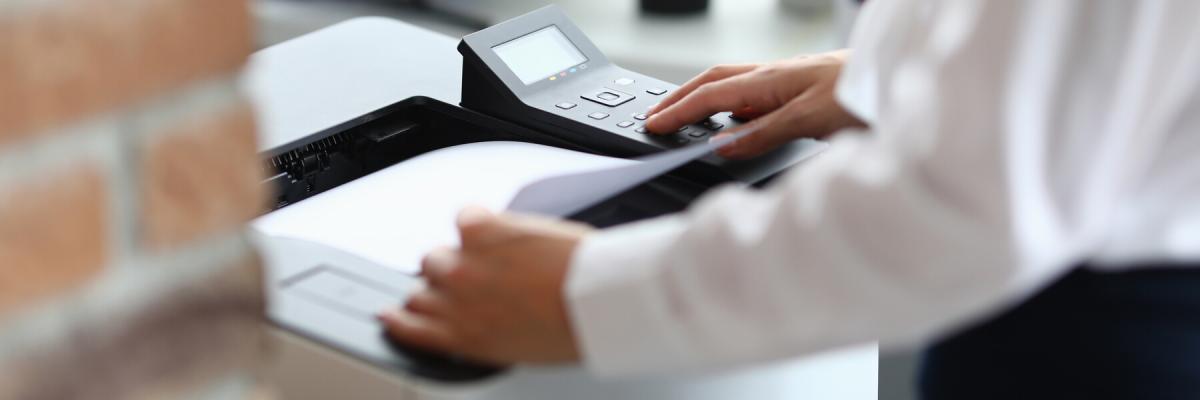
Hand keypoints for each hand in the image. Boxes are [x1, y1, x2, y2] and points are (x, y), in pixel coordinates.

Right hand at [378, 206, 591, 364]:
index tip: (394, 314)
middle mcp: (455, 303)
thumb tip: (490, 322)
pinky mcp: (480, 231)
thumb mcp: (521, 349)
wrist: (597, 298)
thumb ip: (490, 334)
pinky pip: (464, 217)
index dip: (400, 318)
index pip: (410, 329)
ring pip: (434, 256)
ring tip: (486, 254)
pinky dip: (480, 220)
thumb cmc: (574, 329)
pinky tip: (502, 228)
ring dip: (455, 254)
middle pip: (419, 289)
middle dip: (440, 286)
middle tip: (468, 281)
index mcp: (465, 339)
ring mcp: (463, 265)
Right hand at [645, 49, 865, 158]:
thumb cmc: (865, 93)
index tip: (654, 126)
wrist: (904, 79)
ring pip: (734, 86)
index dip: (679, 111)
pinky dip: (733, 108)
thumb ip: (764, 133)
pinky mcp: (803, 91)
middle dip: (681, 98)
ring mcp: (789, 81)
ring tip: (684, 117)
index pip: (711, 95)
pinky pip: (756, 97)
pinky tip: (736, 123)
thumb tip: (723, 147)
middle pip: (714, 82)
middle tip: (655, 115)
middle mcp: (776, 75)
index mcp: (771, 79)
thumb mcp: (810, 120)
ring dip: (704, 100)